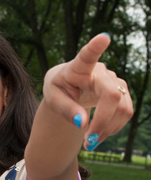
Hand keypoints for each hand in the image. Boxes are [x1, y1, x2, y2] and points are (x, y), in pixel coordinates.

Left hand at [42, 33, 132, 150]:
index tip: (104, 38)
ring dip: (108, 129)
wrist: (67, 86)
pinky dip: (112, 128)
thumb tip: (83, 124)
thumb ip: (66, 110)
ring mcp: (114, 80)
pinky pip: (126, 113)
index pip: (87, 56)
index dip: (95, 47)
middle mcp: (100, 71)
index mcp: (77, 68)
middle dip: (102, 121)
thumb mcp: (53, 99)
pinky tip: (98, 134)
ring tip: (89, 141)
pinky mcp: (122, 90)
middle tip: (88, 142)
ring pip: (123, 108)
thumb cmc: (58, 88)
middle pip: (112, 95)